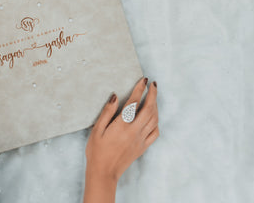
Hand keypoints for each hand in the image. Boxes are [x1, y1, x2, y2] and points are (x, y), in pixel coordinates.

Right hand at [83, 78, 158, 202]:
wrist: (104, 173)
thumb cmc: (97, 151)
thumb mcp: (97, 130)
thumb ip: (107, 112)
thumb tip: (115, 97)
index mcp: (122, 125)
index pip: (134, 102)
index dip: (140, 89)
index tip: (144, 80)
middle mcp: (134, 131)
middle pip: (149, 109)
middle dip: (153, 95)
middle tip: (153, 85)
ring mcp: (140, 140)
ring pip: (154, 120)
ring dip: (156, 106)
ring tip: (154, 98)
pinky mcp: (142, 147)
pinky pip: (155, 133)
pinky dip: (156, 122)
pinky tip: (153, 118)